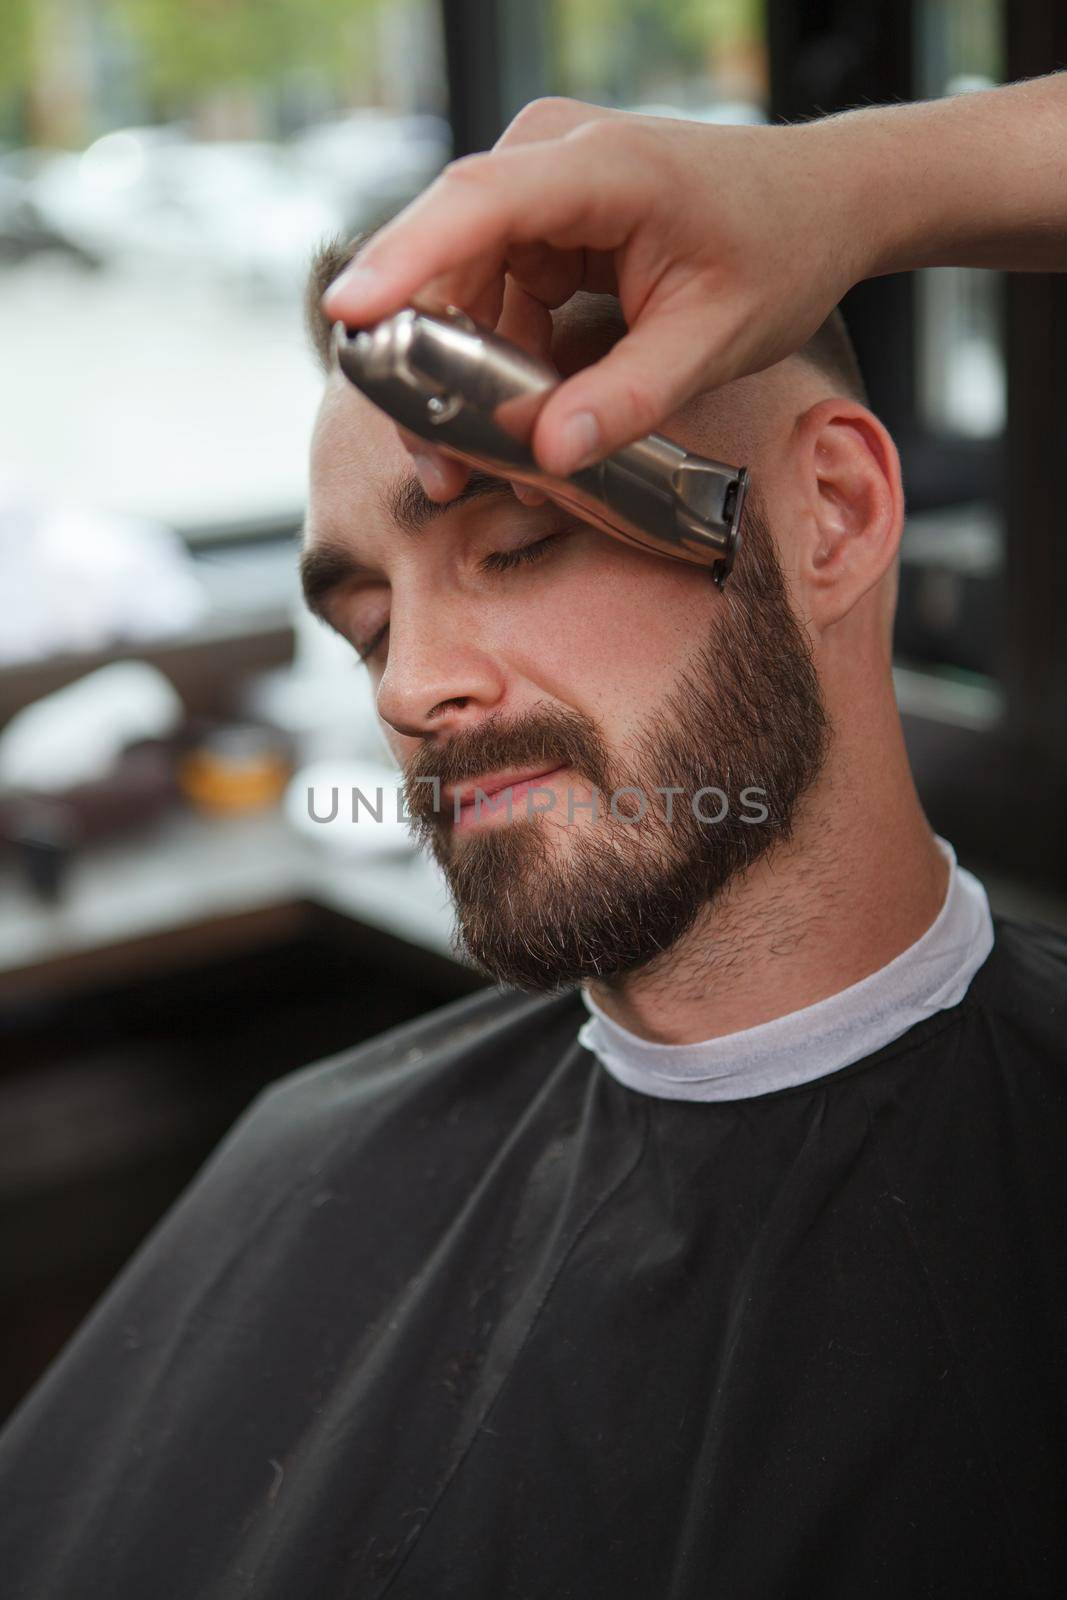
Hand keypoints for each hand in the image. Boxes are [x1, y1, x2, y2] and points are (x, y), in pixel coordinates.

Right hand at [321, 97, 875, 496]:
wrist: (820, 203)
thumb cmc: (779, 252)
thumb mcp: (716, 339)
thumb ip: (631, 398)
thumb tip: (547, 456)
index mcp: (601, 169)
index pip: (479, 206)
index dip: (405, 262)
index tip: (348, 315)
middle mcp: (550, 160)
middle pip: (447, 261)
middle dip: (427, 367)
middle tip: (436, 467)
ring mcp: (538, 189)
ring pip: (458, 290)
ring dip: (456, 380)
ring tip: (470, 469)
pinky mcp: (538, 225)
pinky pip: (489, 299)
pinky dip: (492, 364)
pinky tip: (511, 424)